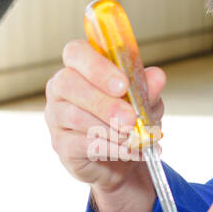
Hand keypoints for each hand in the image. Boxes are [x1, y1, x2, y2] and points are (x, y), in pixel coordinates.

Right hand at [44, 39, 166, 192]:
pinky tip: (127, 150)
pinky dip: (109, 148)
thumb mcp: (144, 101)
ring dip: (109, 128)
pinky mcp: (61, 145)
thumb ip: (147, 88)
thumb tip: (157, 77)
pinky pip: (80, 144)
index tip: (123, 85)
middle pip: (68, 83)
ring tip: (132, 137)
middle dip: (103, 102)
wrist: (122, 158)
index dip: (97, 66)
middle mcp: (60, 88)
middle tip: (130, 118)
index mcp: (79, 67)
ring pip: (75, 116)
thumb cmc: (127, 119)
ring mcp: (56, 117)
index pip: (76, 53)